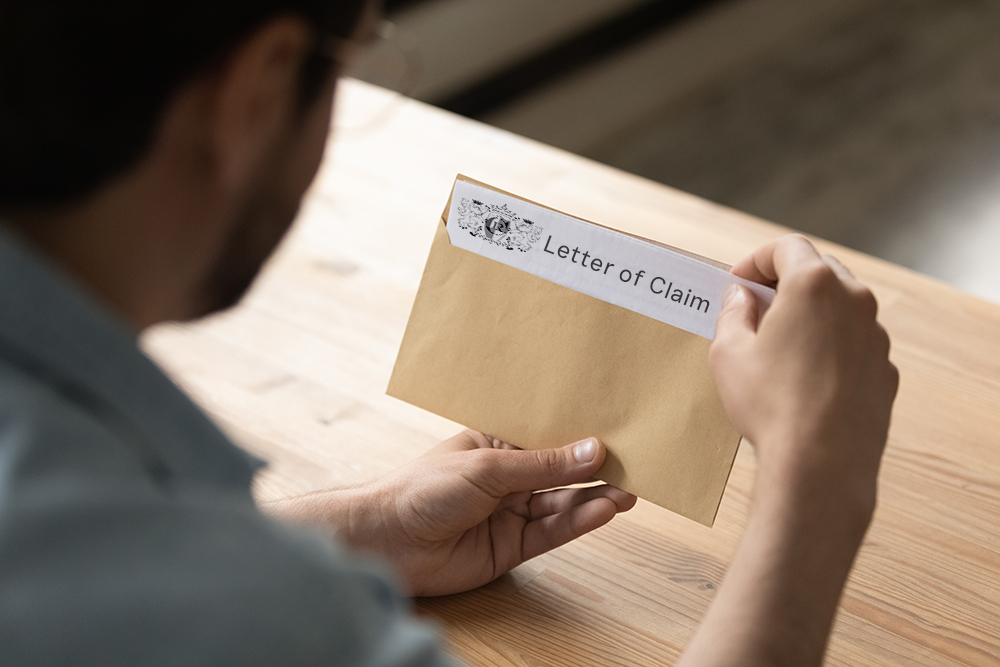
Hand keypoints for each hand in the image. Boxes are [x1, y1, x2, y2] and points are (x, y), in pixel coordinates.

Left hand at [273, 430, 635, 596]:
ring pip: (562, 503)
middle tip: (637, 464)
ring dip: (595, 498)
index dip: (579, 434)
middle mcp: (508, 479)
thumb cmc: (424, 489)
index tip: (618, 428)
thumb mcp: (489, 468)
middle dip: (596, 469)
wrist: (389, 541)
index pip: (547, 437)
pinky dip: (579, 522)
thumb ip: (543, 465)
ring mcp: (511, 513)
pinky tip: (604, 510)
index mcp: (496, 445)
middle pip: (561, 473)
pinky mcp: (513, 547)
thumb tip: (593, 450)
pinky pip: (553, 532)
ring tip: (629, 491)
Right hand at [674, 235, 898, 666]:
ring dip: (811, 314)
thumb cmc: (769, 405)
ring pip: (841, 307)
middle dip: (786, 282)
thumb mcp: (728, 352)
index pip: (787, 247)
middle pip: (819, 270)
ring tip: (779, 345)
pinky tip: (804, 377)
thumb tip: (741, 297)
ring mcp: (876, 336)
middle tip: (756, 306)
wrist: (820, 464)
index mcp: (814, 285)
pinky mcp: (885, 370)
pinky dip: (830, 346)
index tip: (738, 282)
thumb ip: (733, 313)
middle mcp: (855, 300)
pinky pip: (854, 343)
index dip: (756, 260)